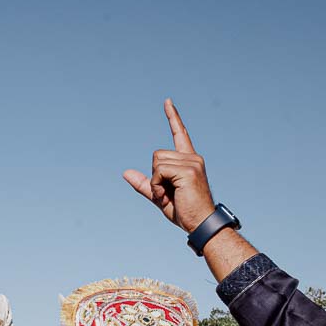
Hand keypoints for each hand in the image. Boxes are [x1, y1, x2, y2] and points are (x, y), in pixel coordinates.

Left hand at [122, 99, 217, 232]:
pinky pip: (159, 172)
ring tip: (169, 195)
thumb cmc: (184, 211)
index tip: (167, 101)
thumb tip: (125, 172)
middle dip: (154, 177)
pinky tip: (168, 196)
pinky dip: (157, 186)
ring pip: (156, 163)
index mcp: (188, 160)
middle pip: (156, 155)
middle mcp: (192, 157)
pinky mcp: (188, 170)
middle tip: (166, 193)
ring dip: (155, 183)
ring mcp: (192, 162)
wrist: (200, 223)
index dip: (173, 117)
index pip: (179, 134)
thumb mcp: (159, 196)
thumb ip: (144, 184)